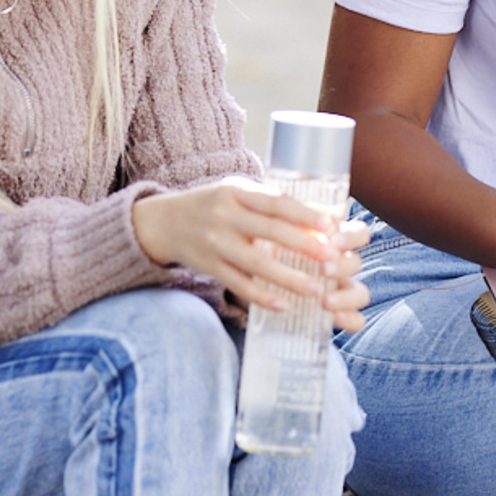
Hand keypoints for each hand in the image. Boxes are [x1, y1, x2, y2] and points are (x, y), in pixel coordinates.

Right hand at [133, 179, 360, 320]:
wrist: (162, 222)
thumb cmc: (211, 205)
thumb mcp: (235, 192)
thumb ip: (267, 202)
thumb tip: (318, 216)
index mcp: (236, 191)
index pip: (276, 201)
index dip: (304, 214)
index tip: (331, 226)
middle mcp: (224, 215)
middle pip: (270, 231)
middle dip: (304, 246)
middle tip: (332, 259)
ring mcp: (215, 243)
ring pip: (255, 263)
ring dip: (287, 277)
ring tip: (314, 289)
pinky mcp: (208, 266)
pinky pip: (237, 284)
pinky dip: (260, 295)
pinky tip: (282, 305)